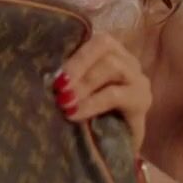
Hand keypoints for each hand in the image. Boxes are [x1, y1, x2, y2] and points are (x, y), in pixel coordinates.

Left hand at [51, 33, 151, 151]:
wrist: (116, 145)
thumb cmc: (90, 114)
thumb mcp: (74, 91)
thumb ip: (65, 78)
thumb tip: (40, 74)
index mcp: (108, 52)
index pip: (92, 37)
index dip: (72, 51)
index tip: (53, 71)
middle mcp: (126, 60)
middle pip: (104, 46)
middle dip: (77, 65)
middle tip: (57, 86)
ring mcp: (138, 80)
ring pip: (113, 66)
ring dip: (85, 83)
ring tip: (65, 101)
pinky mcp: (142, 101)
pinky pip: (116, 95)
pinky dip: (92, 102)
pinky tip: (75, 113)